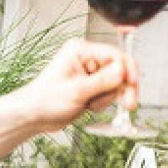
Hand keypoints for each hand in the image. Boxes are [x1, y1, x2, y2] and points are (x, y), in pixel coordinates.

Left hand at [17, 38, 138, 132]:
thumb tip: (123, 71)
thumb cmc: (45, 100)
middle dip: (122, 88)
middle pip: (120, 70)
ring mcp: (90, 73)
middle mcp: (87, 59)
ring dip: (109, 98)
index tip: (133, 85)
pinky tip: (90, 107)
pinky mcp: (92, 86)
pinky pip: (110, 93)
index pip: (115, 55)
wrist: (34, 116)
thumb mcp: (77, 90)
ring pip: (117, 83)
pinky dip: (104, 102)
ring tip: (92, 105)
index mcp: (81, 51)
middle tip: (128, 103)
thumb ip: (103, 80)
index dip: (127, 70)